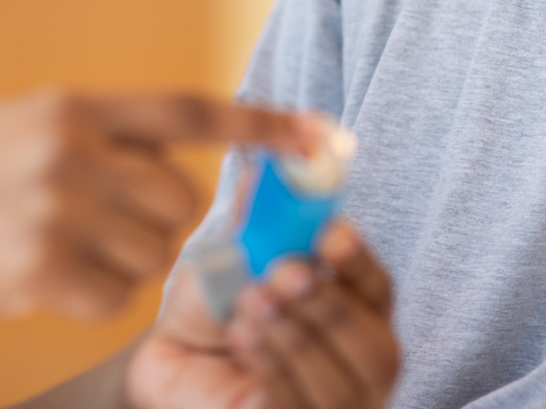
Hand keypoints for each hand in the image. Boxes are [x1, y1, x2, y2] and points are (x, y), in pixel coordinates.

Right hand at [0, 90, 311, 332]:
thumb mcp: (12, 126)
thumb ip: (89, 131)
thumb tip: (170, 153)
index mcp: (68, 106)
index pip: (187, 108)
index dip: (260, 124)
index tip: (323, 136)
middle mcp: (69, 149)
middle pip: (179, 198)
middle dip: (158, 223)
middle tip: (101, 229)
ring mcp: (56, 210)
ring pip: (153, 254)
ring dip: (121, 265)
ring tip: (55, 251)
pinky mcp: (41, 272)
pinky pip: (115, 298)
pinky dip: (89, 300)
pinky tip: (39, 284)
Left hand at [125, 222, 398, 408]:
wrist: (167, 360)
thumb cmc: (213, 305)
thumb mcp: (234, 254)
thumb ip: (261, 218)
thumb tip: (276, 162)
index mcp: (354, 312)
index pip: (378, 290)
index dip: (360, 264)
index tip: (332, 235)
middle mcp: (357, 367)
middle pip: (376, 346)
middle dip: (330, 304)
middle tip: (283, 271)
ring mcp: (332, 408)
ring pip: (342, 385)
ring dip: (295, 336)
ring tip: (250, 302)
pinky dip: (274, 369)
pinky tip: (243, 338)